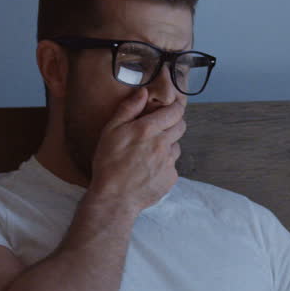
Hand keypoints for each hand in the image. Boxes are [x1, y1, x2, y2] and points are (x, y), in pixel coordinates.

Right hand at [87, 87, 185, 214]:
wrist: (115, 198)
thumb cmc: (108, 164)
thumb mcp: (111, 131)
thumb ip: (128, 109)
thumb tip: (143, 92)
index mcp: (148, 130)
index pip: (175, 112)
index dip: (176, 108)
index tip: (172, 108)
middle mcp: (163, 144)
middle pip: (181, 127)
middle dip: (173, 124)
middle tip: (160, 129)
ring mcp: (169, 162)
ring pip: (176, 147)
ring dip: (168, 146)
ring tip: (149, 154)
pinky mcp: (171, 178)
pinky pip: (172, 166)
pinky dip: (164, 165)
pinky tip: (149, 170)